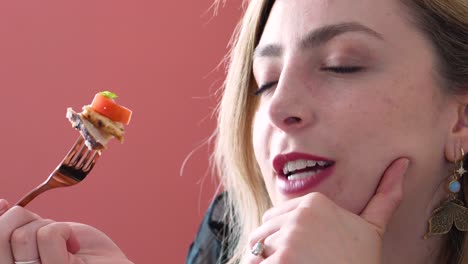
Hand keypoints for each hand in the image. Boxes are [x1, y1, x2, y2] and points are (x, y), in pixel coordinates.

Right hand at [0, 202, 132, 263]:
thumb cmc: (80, 254)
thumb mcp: (43, 239)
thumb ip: (20, 231)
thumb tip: (2, 204)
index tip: (5, 203)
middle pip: (0, 234)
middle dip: (20, 218)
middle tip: (45, 226)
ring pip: (23, 235)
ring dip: (49, 227)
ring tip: (64, 242)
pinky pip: (48, 235)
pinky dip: (64, 231)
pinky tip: (76, 247)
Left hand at [246, 158, 409, 263]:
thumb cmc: (359, 261)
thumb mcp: (372, 229)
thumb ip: (384, 197)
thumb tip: (403, 162)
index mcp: (315, 202)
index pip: (274, 217)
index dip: (282, 237)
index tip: (305, 250)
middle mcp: (301, 214)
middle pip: (263, 231)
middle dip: (272, 248)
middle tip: (301, 261)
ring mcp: (291, 236)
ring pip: (257, 248)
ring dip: (268, 261)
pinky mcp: (283, 258)